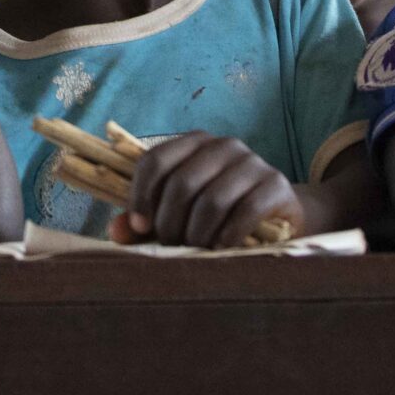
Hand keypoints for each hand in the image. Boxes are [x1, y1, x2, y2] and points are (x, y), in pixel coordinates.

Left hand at [111, 132, 300, 248]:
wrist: (278, 216)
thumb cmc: (219, 215)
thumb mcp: (179, 216)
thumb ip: (145, 223)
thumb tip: (116, 232)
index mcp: (193, 143)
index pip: (155, 160)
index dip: (141, 195)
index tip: (139, 227)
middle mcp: (223, 145)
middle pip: (182, 183)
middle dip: (170, 222)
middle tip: (171, 246)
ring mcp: (252, 162)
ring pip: (212, 200)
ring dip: (198, 233)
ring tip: (196, 251)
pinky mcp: (276, 184)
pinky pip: (246, 210)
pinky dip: (228, 235)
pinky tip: (221, 248)